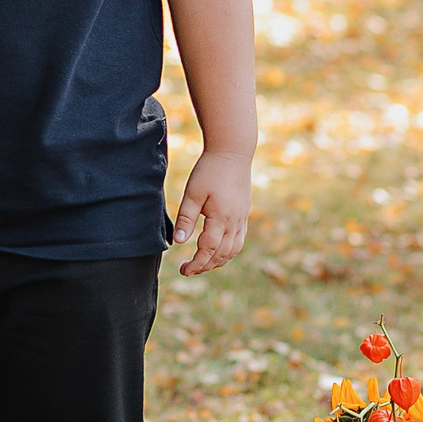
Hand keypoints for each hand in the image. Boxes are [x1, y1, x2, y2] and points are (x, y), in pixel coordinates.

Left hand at [172, 147, 251, 275]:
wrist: (232, 151)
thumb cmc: (209, 170)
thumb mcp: (192, 193)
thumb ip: (186, 218)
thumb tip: (178, 242)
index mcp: (221, 218)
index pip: (209, 250)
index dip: (196, 263)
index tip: (183, 270)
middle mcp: (235, 221)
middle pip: (222, 254)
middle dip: (205, 266)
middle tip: (188, 270)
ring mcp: (242, 218)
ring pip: (233, 249)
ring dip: (218, 261)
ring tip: (202, 264)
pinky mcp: (244, 213)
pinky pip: (239, 240)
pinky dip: (229, 251)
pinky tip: (218, 251)